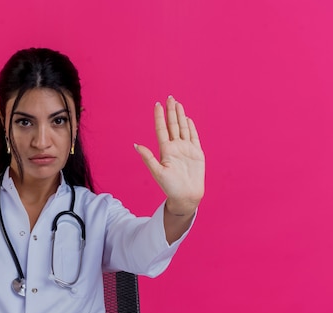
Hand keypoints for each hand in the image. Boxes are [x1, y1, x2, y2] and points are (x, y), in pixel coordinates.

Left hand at [135, 96, 204, 215]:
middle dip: (171, 111)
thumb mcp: (157, 172)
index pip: (161, 129)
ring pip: (182, 128)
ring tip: (178, 104)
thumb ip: (148, 158)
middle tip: (169, 97)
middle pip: (172, 125)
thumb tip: (136, 145)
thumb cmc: (170, 187)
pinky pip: (194, 137)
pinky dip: (190, 127)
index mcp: (165, 150)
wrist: (186, 196)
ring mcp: (186, 149)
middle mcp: (175, 147)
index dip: (159, 117)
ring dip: (180, 116)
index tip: (157, 104)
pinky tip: (187, 119)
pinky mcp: (196, 153)